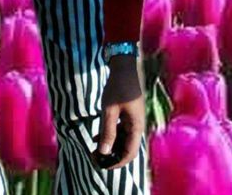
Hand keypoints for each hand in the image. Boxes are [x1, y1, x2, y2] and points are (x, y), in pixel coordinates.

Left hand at [91, 56, 144, 171]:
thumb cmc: (118, 86)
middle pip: (127, 148)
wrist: (124, 66)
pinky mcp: (129, 113)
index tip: (102, 165)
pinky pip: (121, 130)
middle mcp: (138, 125)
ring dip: (110, 145)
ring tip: (94, 148)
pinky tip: (97, 136)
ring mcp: (134, 119)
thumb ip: (107, 131)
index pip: (129, 153)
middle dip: (112, 155)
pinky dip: (111, 134)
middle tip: (95, 157)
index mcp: (137, 127)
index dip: (116, 162)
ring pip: (123, 139)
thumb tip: (103, 152)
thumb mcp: (109, 110)